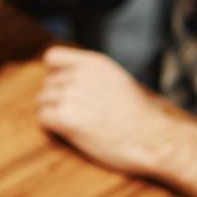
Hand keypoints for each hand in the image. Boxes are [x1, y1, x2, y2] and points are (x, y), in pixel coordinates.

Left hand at [36, 46, 191, 175]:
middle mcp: (80, 75)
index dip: (54, 74)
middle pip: (47, 83)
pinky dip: (51, 127)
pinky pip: (42, 118)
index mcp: (94, 63)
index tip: (62, 87)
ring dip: (52, 113)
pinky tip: (67, 133)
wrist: (153, 139)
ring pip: (42, 100)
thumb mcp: (119, 80)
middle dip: (56, 98)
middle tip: (73, 114)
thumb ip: (94, 75)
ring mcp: (71, 95)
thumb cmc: (142, 116)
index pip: (52, 57)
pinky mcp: (66, 118)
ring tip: (72, 124)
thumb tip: (72, 78)